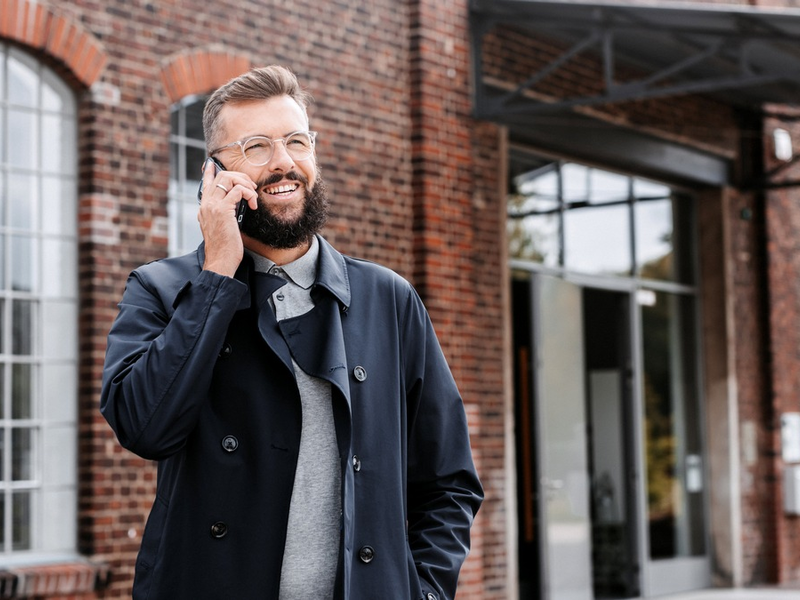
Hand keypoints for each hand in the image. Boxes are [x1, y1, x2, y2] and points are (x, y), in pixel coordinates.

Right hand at [197, 159, 257, 276]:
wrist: (219, 261)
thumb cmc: (224, 249)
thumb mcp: (221, 228)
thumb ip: (223, 215)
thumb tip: (235, 206)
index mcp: (204, 208)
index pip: (205, 183)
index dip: (209, 171)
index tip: (212, 164)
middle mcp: (206, 204)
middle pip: (220, 176)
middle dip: (239, 177)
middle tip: (251, 187)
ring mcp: (213, 206)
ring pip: (228, 179)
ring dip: (245, 184)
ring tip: (253, 195)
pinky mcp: (222, 210)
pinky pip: (238, 191)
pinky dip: (249, 194)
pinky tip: (253, 204)